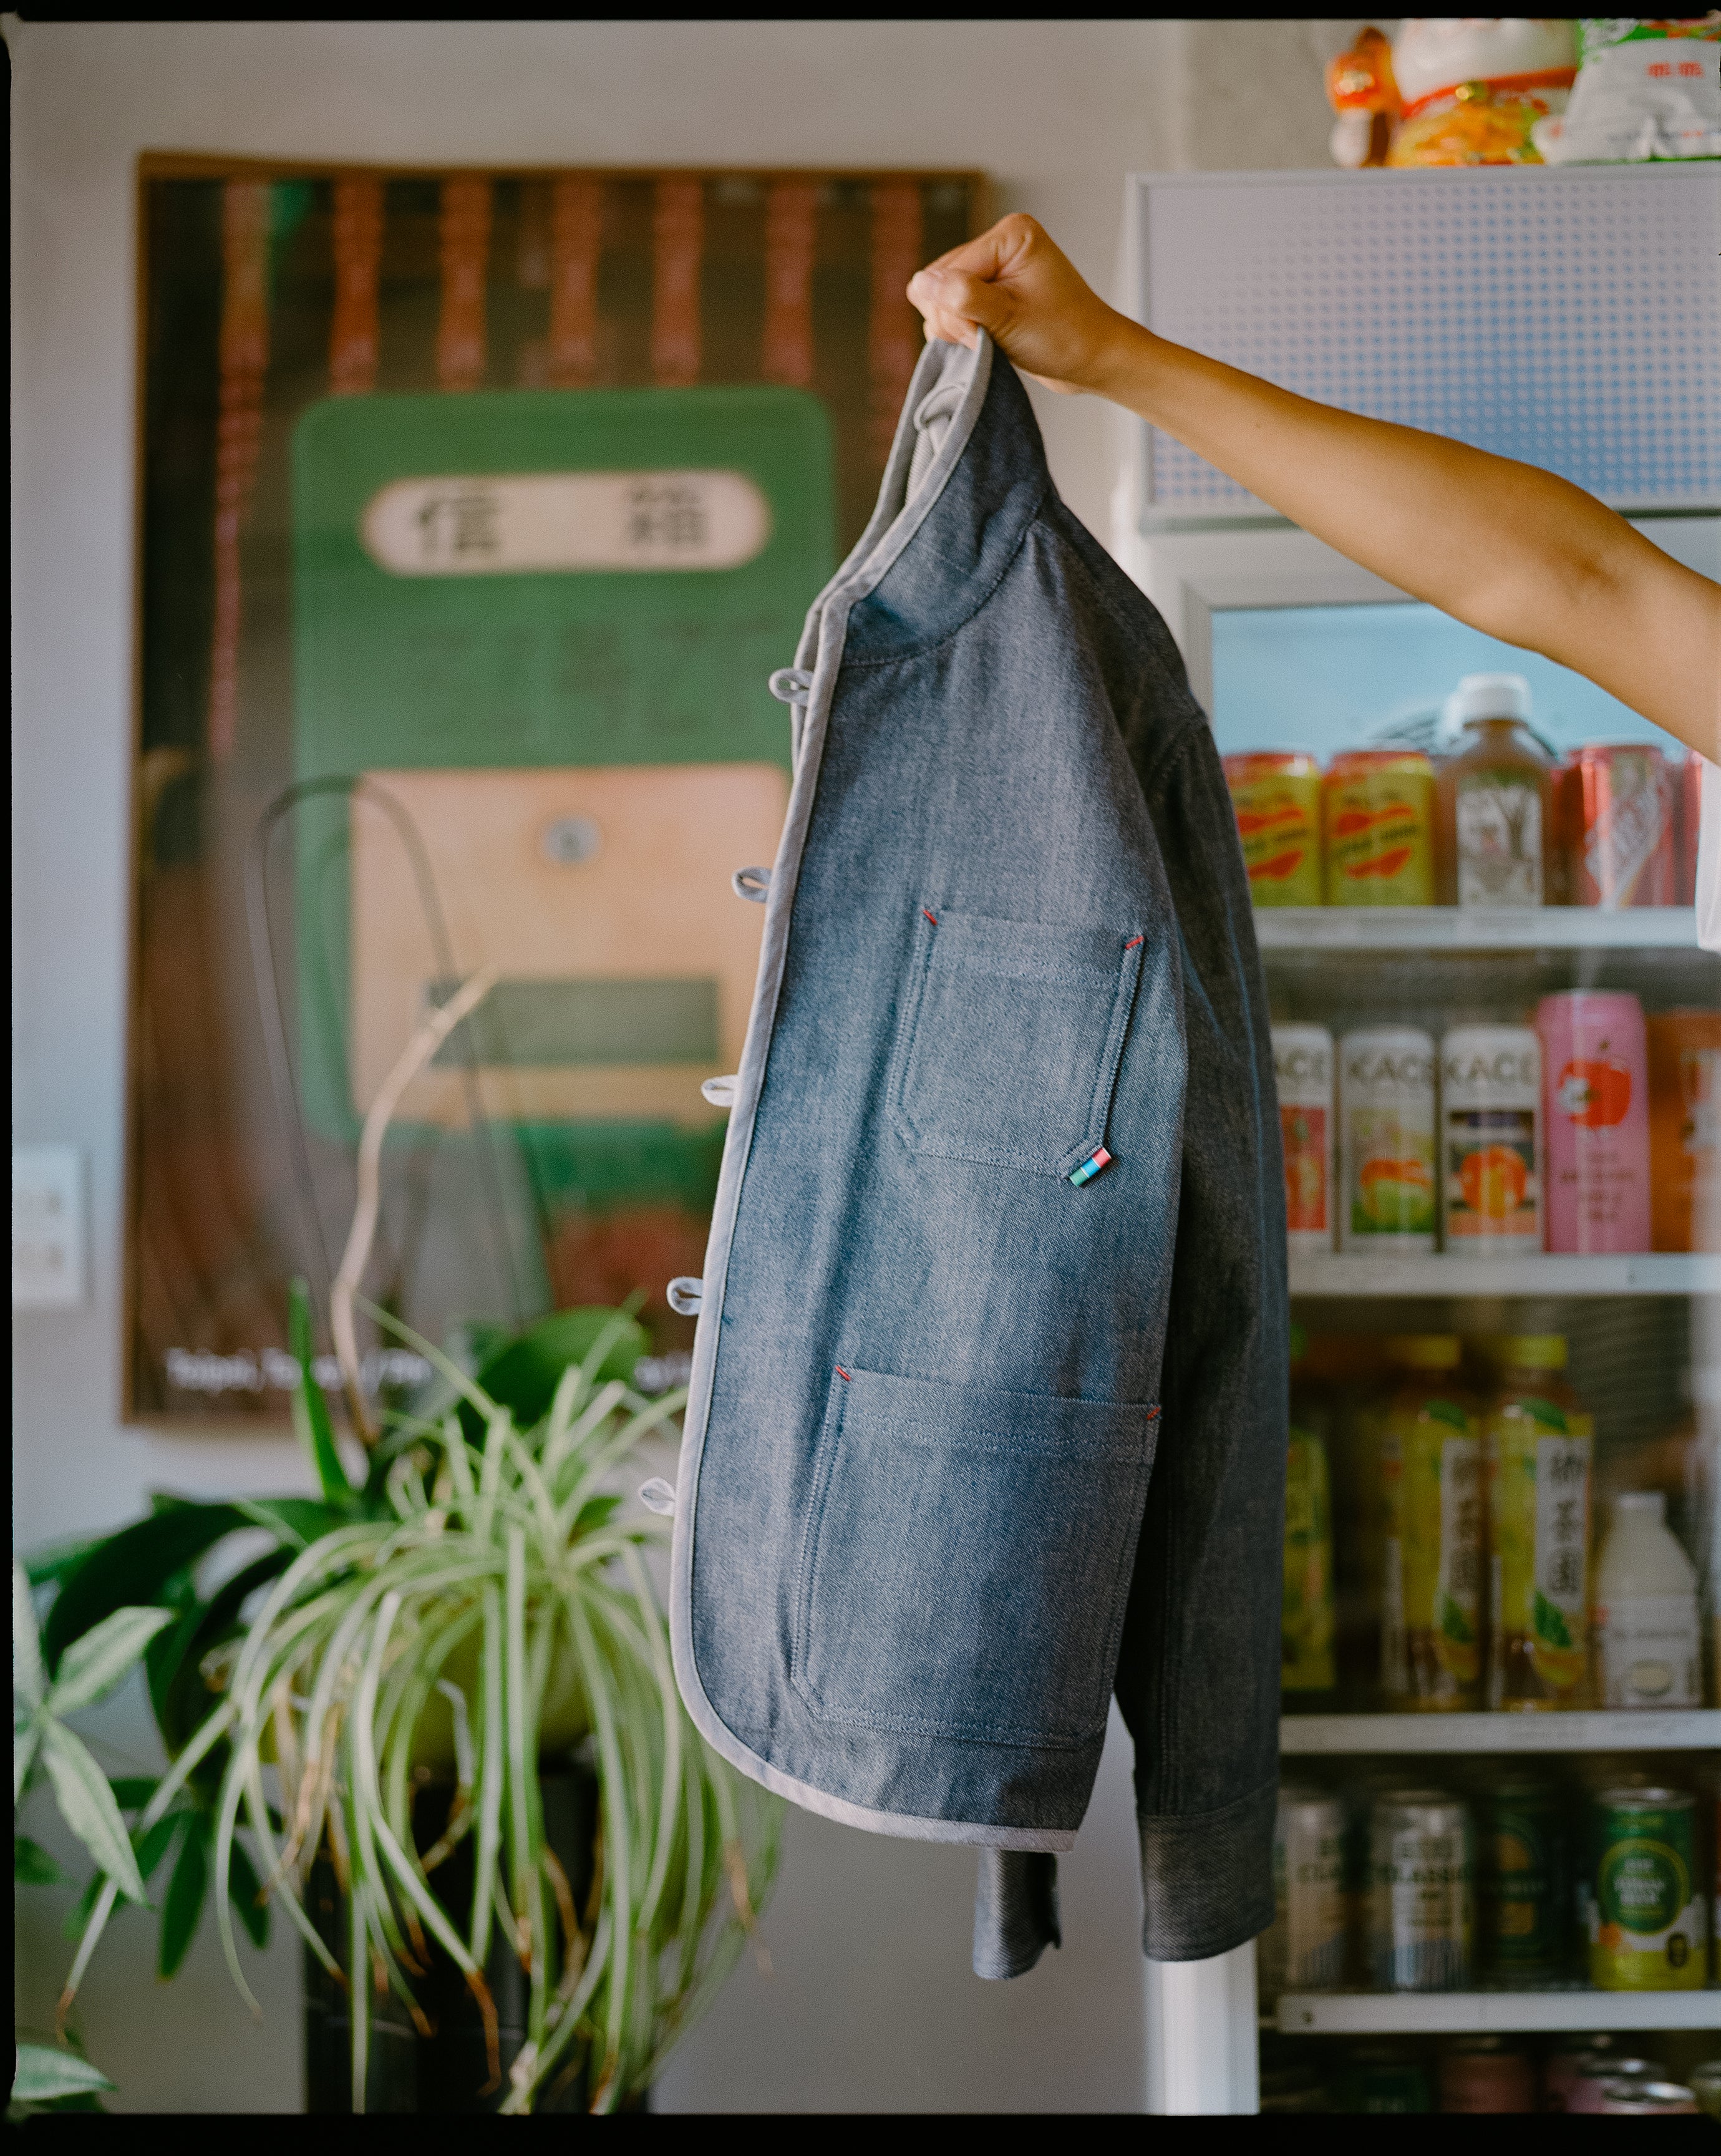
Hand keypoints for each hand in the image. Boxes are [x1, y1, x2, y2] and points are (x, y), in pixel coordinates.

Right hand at [906, 214, 1133, 396]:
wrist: (1093, 360)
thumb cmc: (1065, 337)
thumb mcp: (1009, 318)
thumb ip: (962, 298)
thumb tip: (921, 283)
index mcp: (1009, 235)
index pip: (948, 271)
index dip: (958, 310)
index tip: (985, 335)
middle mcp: (999, 244)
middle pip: (939, 283)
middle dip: (956, 320)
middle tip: (990, 339)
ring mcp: (993, 269)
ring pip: (940, 300)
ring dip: (957, 329)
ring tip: (993, 341)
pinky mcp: (990, 293)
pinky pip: (952, 311)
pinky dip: (962, 333)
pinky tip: (987, 342)